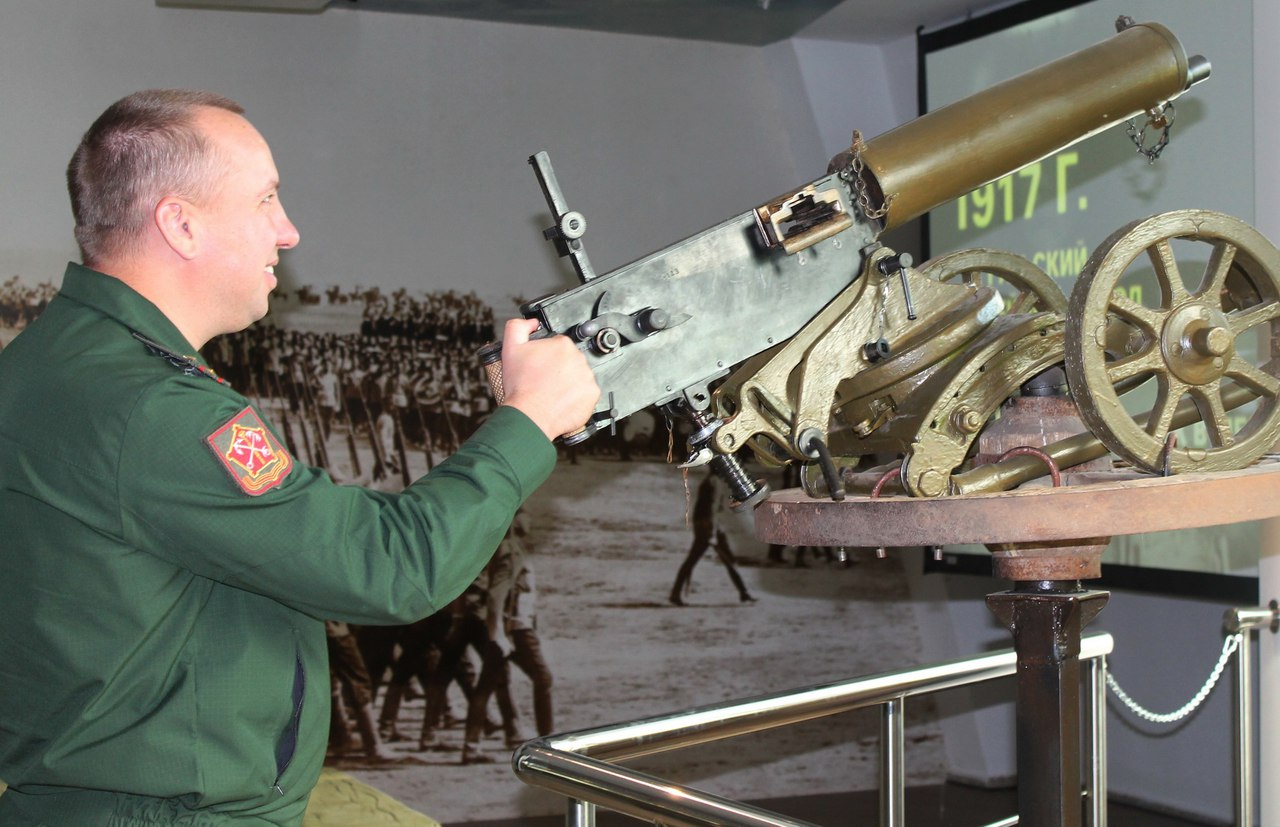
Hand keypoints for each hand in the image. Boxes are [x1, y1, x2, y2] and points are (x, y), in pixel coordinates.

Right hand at [499, 318, 600, 439]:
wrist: (529, 415)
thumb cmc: (521, 386)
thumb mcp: (510, 348)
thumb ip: (518, 326)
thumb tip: (532, 322)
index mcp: (562, 345)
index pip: (559, 345)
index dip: (547, 355)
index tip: (541, 366)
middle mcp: (579, 358)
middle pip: (570, 360)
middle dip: (559, 368)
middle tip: (545, 380)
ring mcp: (587, 377)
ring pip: (579, 376)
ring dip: (569, 381)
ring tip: (552, 391)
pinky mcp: (592, 394)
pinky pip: (586, 392)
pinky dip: (577, 396)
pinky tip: (562, 399)